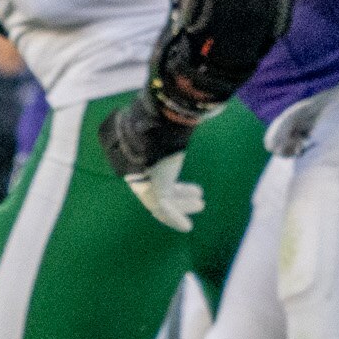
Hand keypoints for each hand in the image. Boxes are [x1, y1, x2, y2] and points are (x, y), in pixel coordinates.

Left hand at [99, 99, 200, 231]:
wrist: (155, 123)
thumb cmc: (164, 119)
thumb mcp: (169, 123)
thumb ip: (175, 125)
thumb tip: (190, 110)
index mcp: (140, 154)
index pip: (156, 174)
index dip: (175, 183)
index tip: (193, 188)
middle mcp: (138, 169)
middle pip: (158, 188)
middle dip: (180, 194)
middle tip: (199, 198)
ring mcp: (142, 181)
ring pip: (161, 201)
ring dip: (181, 206)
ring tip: (200, 205)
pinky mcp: (151, 191)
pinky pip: (162, 210)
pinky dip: (175, 219)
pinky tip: (187, 227)